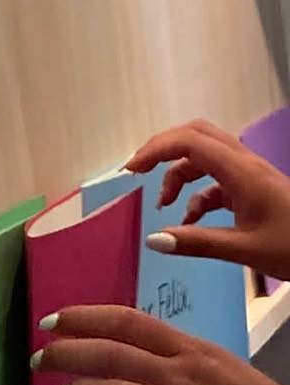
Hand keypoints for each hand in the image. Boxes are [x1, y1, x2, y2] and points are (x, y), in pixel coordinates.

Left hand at [35, 306, 289, 384]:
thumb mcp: (214, 363)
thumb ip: (170, 354)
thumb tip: (122, 347)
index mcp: (189, 351)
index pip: (128, 322)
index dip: (84, 318)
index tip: (51, 320)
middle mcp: (180, 378)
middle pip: (113, 355)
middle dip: (68, 353)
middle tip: (39, 357)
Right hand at [126, 118, 289, 278]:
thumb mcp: (245, 249)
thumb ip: (197, 242)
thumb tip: (153, 239)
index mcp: (242, 172)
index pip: (189, 142)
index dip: (155, 149)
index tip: (131, 171)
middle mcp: (245, 165)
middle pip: (196, 135)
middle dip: (163, 148)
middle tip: (138, 171)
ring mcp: (250, 176)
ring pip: (204, 157)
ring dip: (178, 174)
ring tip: (164, 205)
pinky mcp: (254, 189)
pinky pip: (216, 180)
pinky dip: (196, 194)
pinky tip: (190, 221)